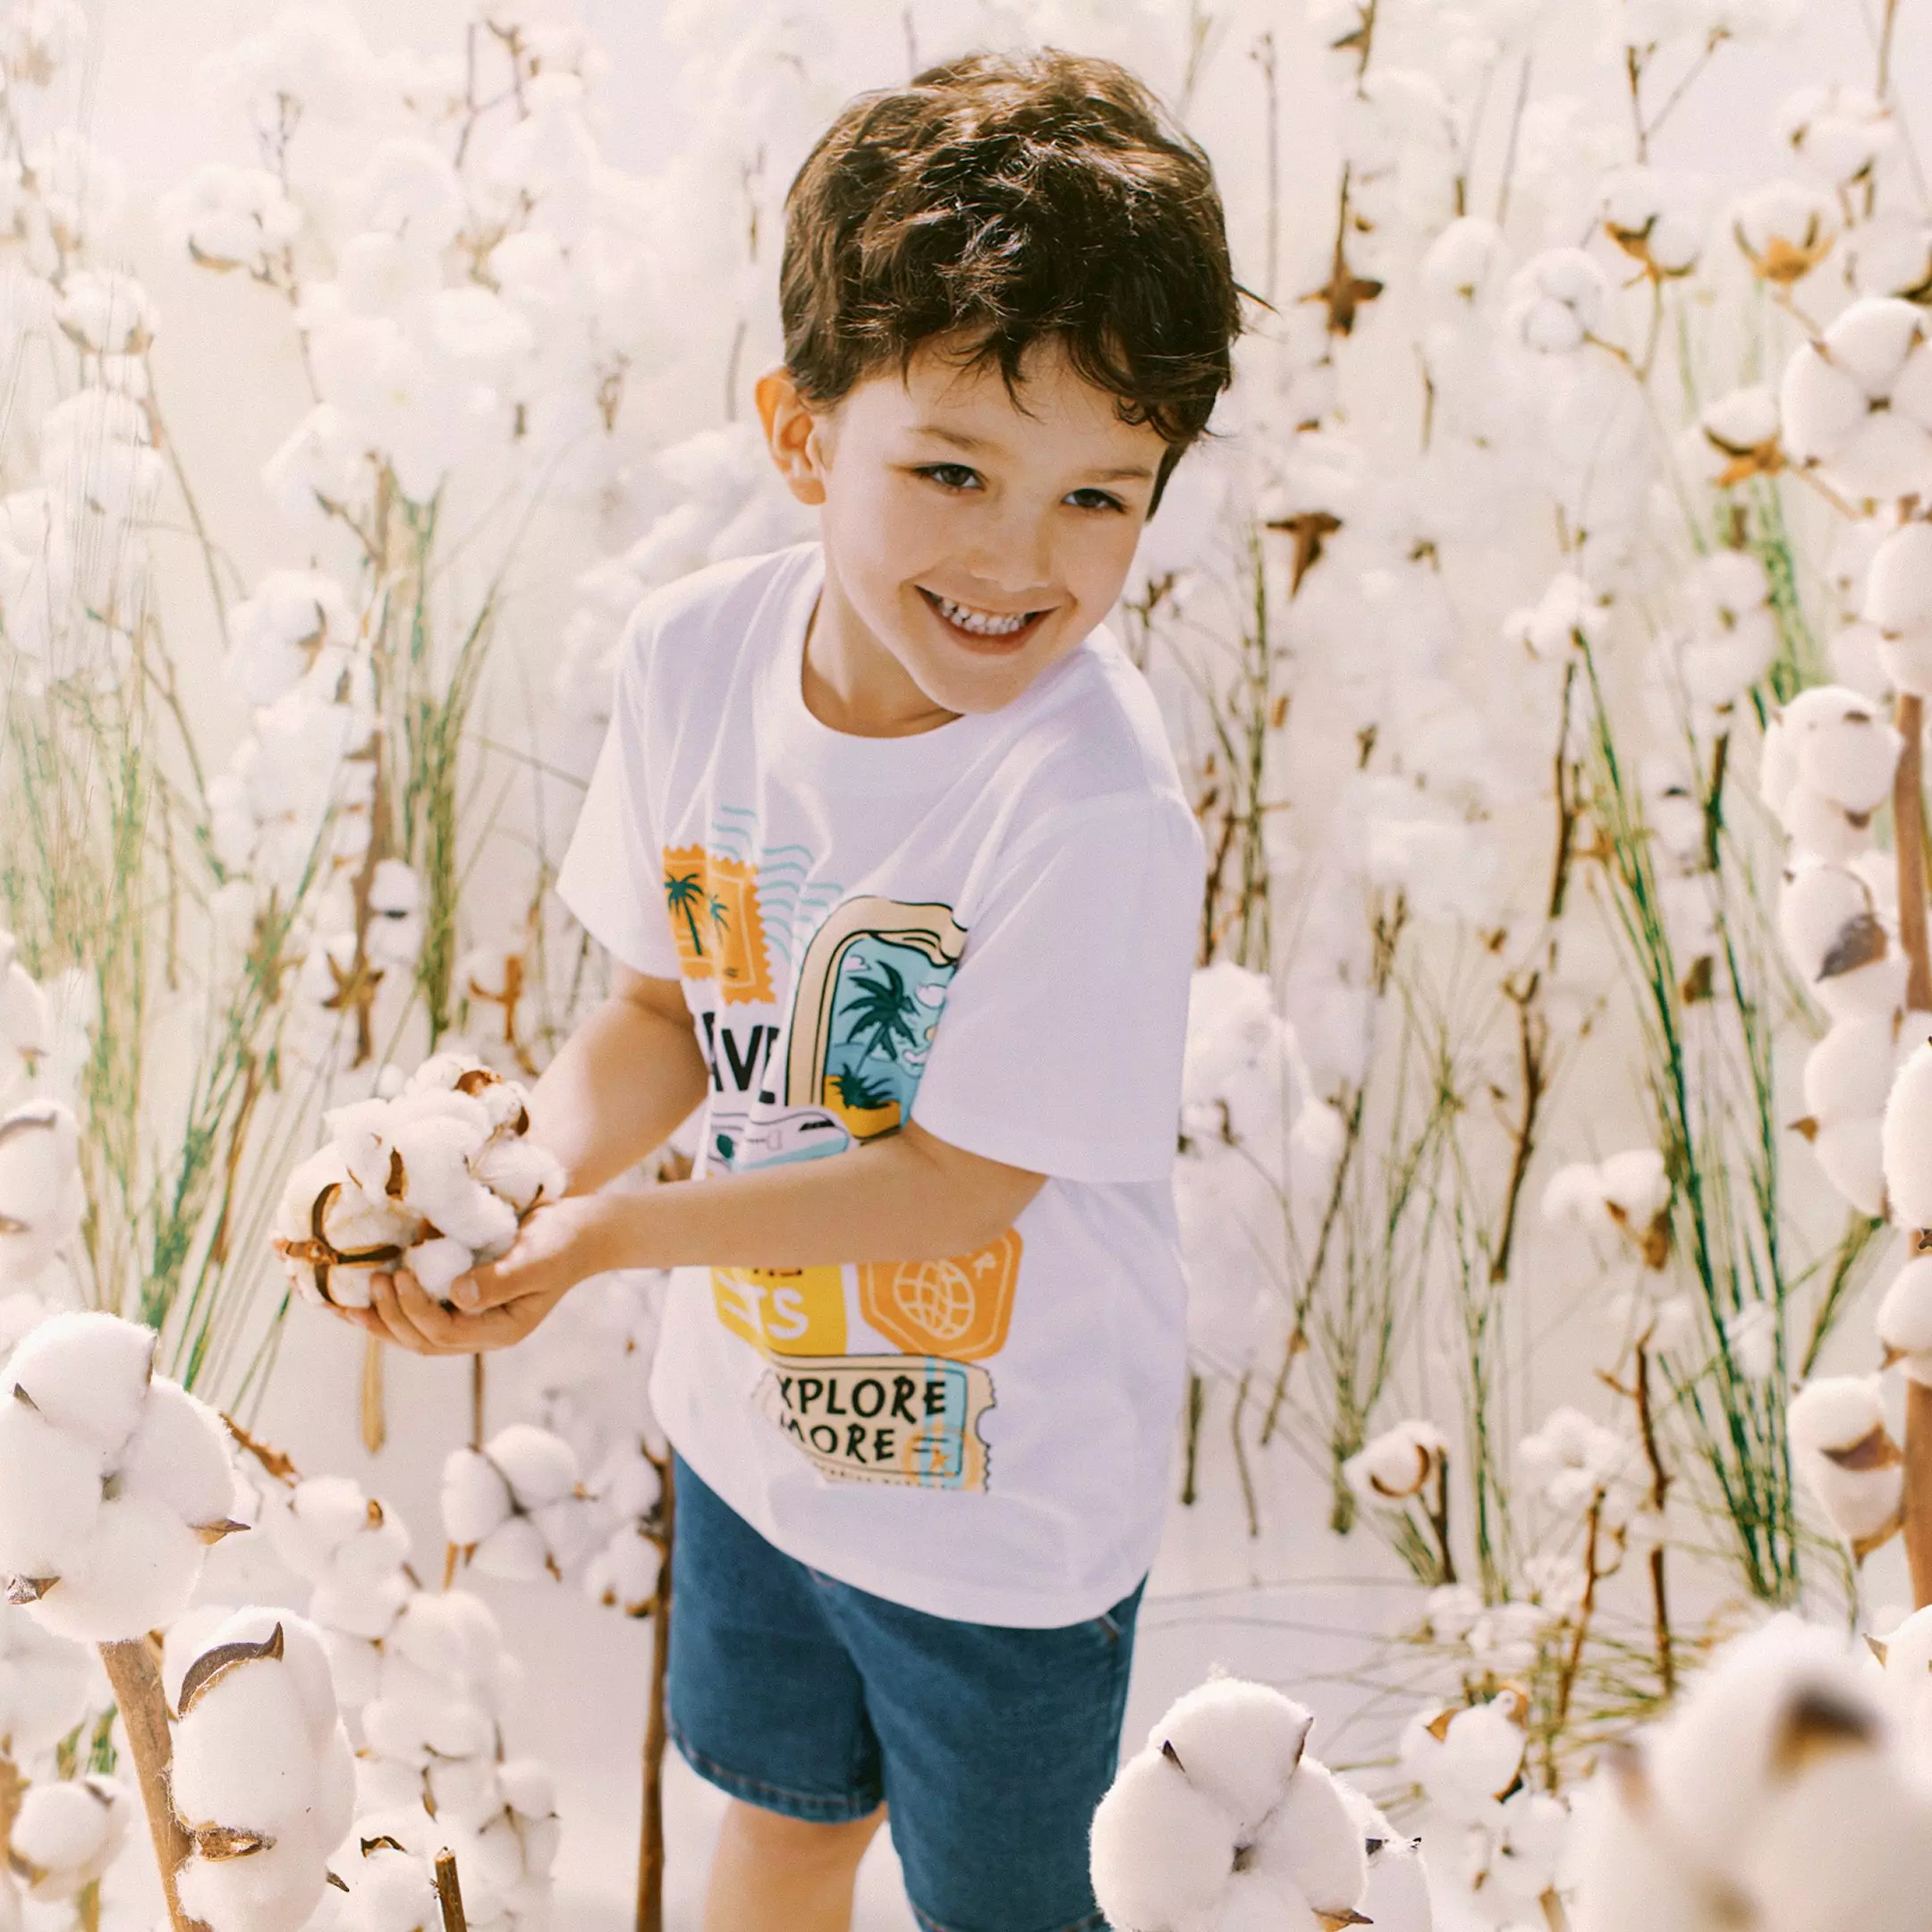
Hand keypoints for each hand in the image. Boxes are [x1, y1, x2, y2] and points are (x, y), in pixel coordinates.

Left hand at [343, 1195, 628, 1354]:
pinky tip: (366, 1294)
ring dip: (382, 1320)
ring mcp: (472, 1318)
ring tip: (347, 1304)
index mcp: (502, 1329)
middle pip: (424, 1341)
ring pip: (416, 1334)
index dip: (414, 1310)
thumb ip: (500, 1280)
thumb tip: (457, 1295)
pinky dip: (391, 1306)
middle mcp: (482, 1332)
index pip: (446, 1333)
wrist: (580, 1230)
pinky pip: (420, 1312)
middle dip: (390, 1318)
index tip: (399, 1275)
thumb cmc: (562, 1240)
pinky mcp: (463, 1300)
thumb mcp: (538, 1257)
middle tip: (371, 1284)